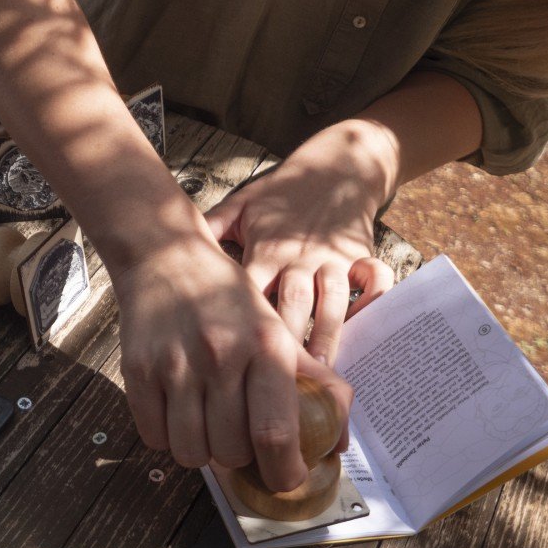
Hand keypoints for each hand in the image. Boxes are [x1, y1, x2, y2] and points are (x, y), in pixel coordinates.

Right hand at [111, 236, 352, 492]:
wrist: (165, 256)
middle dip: (239, 458)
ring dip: (202, 452)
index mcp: (264, 345)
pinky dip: (168, 439)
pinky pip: (154, 438)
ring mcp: (174, 364)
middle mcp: (220, 355)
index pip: (275, 433)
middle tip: (239, 438)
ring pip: (190, 453)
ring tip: (207, 427)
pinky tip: (178, 414)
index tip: (284, 478)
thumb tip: (338, 442)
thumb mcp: (277, 328)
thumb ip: (314, 383)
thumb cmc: (227, 298)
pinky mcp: (138, 370)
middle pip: (231, 451)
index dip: (283, 472)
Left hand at [204, 122, 395, 366]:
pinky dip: (374, 302)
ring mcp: (334, 256)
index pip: (251, 291)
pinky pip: (376, 281)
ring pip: (333, 298)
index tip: (232, 361)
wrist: (336, 165)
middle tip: (279, 382)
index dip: (243, 325)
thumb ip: (211, 231)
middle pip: (293, 300)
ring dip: (328, 333)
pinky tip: (368, 329)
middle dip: (286, 340)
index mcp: (266, 247)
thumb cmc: (283, 192)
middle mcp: (300, 255)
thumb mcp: (242, 205)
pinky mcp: (364, 254)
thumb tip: (170, 252)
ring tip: (322, 369)